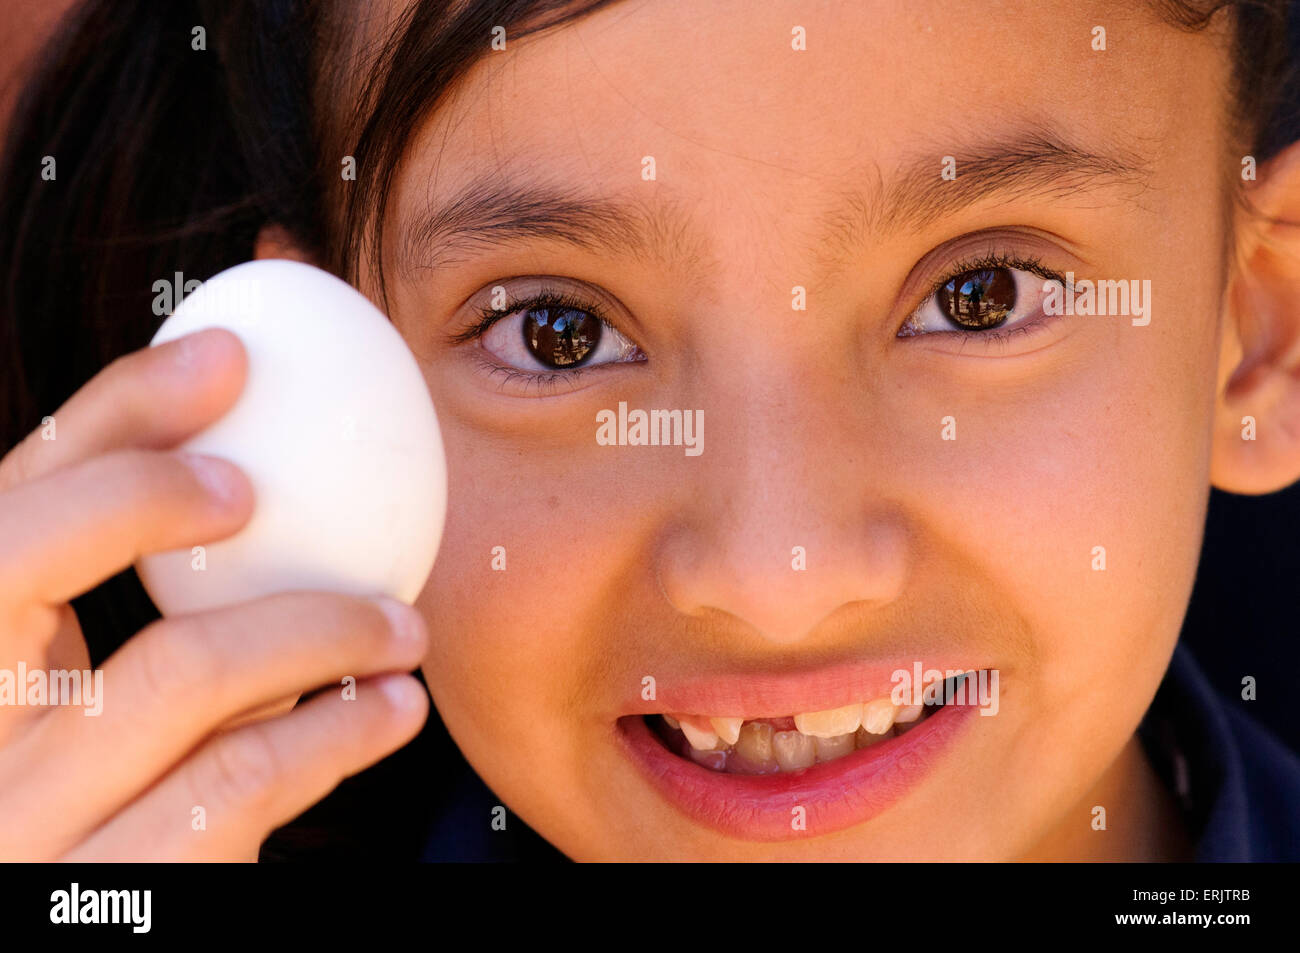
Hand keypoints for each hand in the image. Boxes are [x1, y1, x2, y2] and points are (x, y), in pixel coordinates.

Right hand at [0, 328, 429, 859]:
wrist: (110, 935)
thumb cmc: (129, 807)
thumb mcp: (101, 709)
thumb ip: (139, 613)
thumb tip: (254, 462)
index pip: (7, 512)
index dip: (107, 415)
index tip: (227, 356)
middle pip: (15, 559)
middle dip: (145, 491)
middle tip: (262, 486)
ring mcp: (24, 827)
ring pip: (176, 669)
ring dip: (321, 627)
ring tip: (403, 627)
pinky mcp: (116, 899)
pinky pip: (240, 777)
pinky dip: (338, 729)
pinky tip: (393, 710)